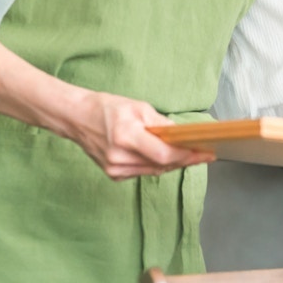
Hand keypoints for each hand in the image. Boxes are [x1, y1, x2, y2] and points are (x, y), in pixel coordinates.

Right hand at [63, 91, 214, 180]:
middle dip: (184, 160)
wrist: (77, 118)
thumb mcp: (138, 108)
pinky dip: (156, 165)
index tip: (205, 153)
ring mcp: (115, 169)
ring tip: (188, 154)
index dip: (187, 156)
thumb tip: (182, 136)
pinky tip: (164, 156)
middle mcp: (119, 157)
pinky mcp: (114, 174)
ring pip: (154, 171)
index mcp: (125, 137)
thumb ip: (162, 124)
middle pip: (162, 165)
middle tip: (203, 154)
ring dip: (172, 164)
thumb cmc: (107, 108)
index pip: (164, 154)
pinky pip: (143, 172)